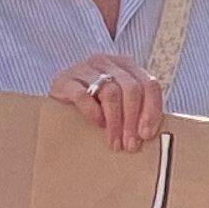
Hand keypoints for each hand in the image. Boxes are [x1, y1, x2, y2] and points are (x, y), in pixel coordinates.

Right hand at [50, 55, 165, 151]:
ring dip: (115, 121)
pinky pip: (83, 95)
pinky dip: (93, 112)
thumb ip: (136, 110)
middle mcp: (107, 62)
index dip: (151, 110)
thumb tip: (149, 135)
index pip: (149, 84)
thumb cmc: (93, 103)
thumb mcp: (118, 102)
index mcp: (126, 65)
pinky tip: (97, 124)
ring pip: (110, 93)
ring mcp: (85, 68)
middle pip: (131, 89)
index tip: (146, 135)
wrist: (57, 98)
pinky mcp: (65, 80)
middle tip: (130, 145)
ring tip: (114, 142)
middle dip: (133, 120)